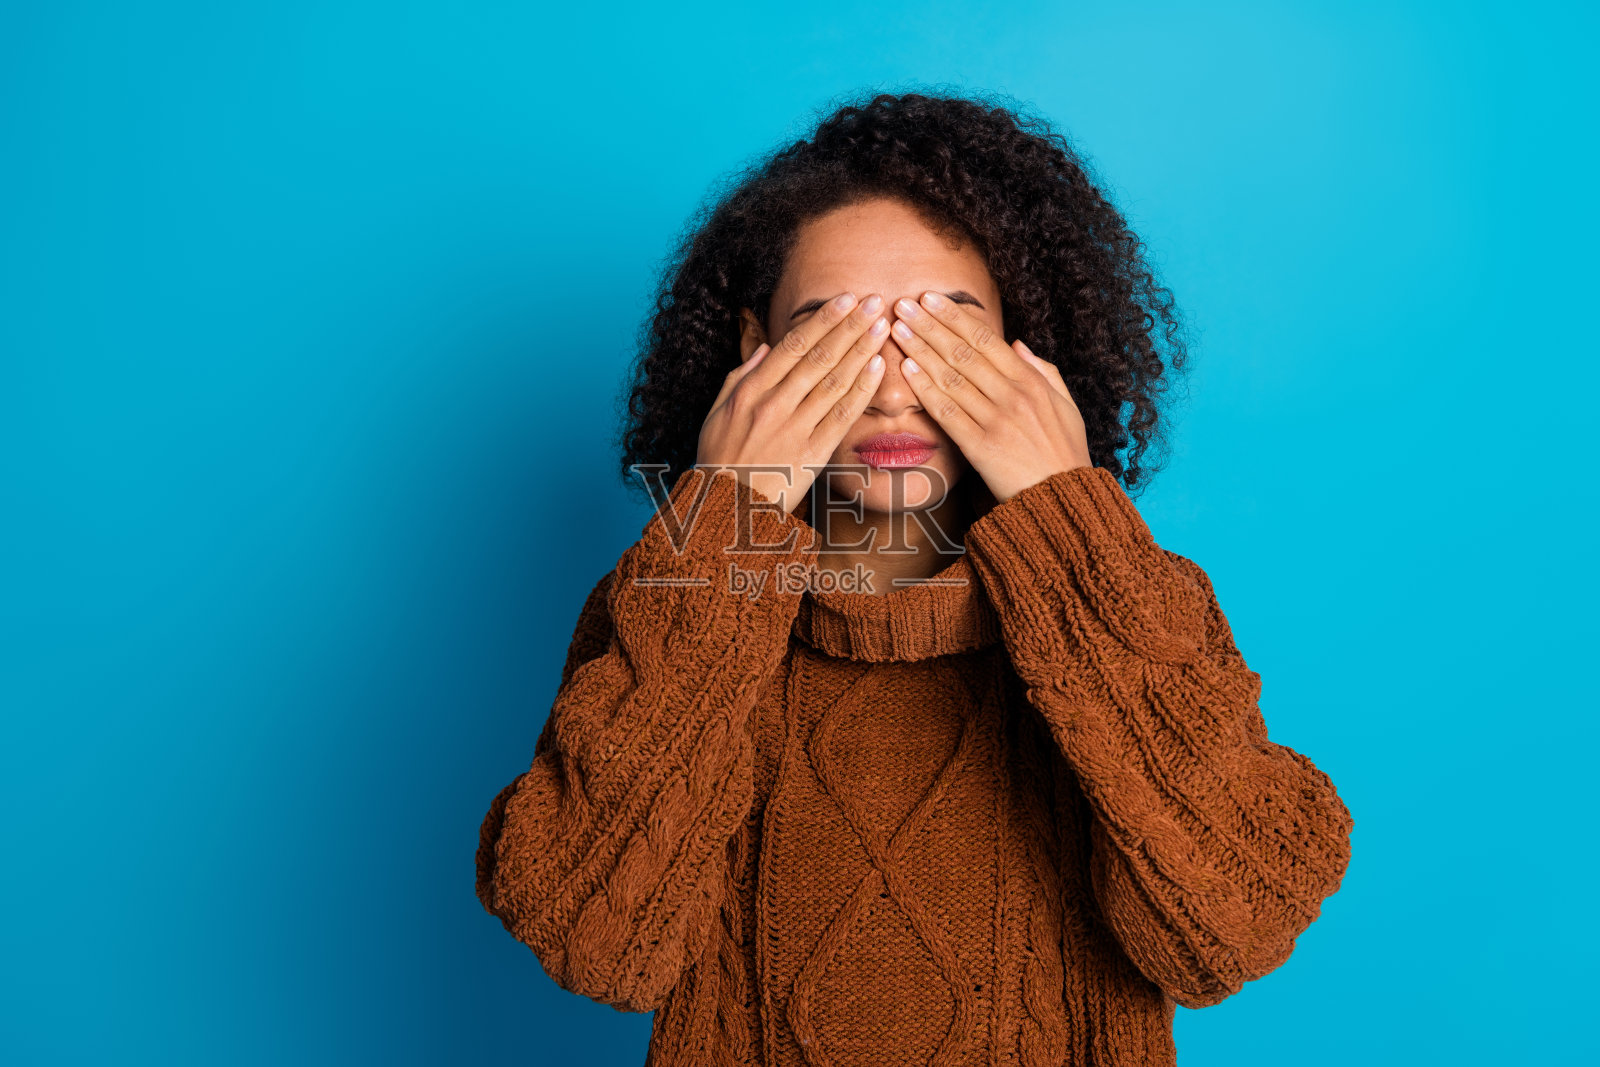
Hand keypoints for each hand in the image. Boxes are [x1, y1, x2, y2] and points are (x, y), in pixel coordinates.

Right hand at [697, 291, 890, 512]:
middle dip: (849, 326)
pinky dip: (861, 391)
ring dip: (861, 351)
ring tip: (881, 327)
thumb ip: (740, 377)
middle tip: (873, 301)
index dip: (821, 320)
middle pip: (819, 357)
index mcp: (751, 391)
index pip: (793, 346)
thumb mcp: (716, 413)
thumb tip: (767, 348)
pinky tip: (878, 368)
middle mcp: (774, 405)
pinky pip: (842, 417)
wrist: (726, 508)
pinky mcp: (813, 454)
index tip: (844, 300)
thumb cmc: (719, 460)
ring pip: (834, 382)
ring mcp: (795, 429)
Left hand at [889, 291, 1091, 502]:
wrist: (1063, 500)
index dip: (955, 317)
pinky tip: (907, 370)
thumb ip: (1043, 371)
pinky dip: (926, 389)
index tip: (932, 300)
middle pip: (963, 352)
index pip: (986, 339)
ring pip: (951, 377)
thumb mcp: (1065, 405)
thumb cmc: (1064, 452)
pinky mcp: (980, 448)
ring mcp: (996, 421)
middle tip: (904, 305)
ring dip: (920, 351)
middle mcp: (1012, 396)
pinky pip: (947, 413)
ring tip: (898, 330)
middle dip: (930, 326)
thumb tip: (1017, 344)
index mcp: (1031, 381)